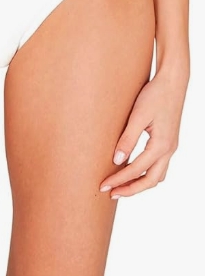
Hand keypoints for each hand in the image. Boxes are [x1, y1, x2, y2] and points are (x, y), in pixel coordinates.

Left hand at [99, 70, 188, 198]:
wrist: (172, 82)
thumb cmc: (154, 95)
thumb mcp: (138, 116)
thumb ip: (127, 139)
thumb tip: (117, 161)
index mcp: (161, 144)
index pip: (136, 170)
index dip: (119, 180)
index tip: (103, 185)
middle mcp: (169, 149)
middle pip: (151, 180)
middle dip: (130, 189)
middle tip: (111, 193)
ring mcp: (171, 146)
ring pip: (157, 175)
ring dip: (139, 183)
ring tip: (120, 186)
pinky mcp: (168, 142)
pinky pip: (158, 165)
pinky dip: (145, 173)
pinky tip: (132, 170)